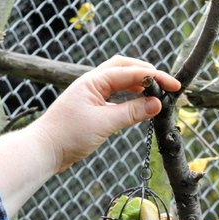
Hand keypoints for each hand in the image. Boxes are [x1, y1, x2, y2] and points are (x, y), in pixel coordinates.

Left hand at [0, 56, 179, 215]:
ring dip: (140, 85)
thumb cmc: (68, 136)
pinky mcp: (91, 108)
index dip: (156, 77)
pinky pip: (116, 96)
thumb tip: (157, 104)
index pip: (131, 72)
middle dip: (148, 73)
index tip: (175, 86)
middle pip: (125, 68)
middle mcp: (92, 83)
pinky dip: (131, 97)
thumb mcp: (105, 123)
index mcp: (94, 80)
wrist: (43, 151)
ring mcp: (91, 94)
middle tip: (167, 85)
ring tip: (158, 95)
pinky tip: (141, 105)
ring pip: (120, 81)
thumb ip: (132, 112)